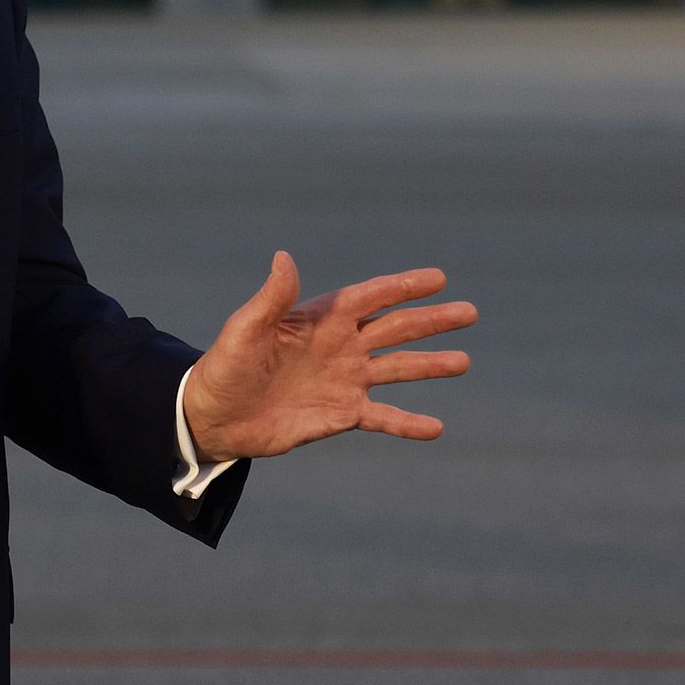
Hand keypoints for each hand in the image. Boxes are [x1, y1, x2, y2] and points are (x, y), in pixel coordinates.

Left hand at [183, 252, 473, 463]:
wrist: (214, 417)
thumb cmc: (224, 367)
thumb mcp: (244, 330)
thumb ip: (271, 298)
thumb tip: (284, 257)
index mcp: (321, 319)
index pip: (371, 297)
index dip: (404, 287)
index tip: (438, 277)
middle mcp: (341, 346)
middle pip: (395, 328)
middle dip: (432, 320)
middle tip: (469, 312)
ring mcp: (344, 380)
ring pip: (397, 368)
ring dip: (430, 365)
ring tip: (464, 361)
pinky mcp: (341, 415)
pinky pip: (383, 416)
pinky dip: (408, 423)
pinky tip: (436, 427)